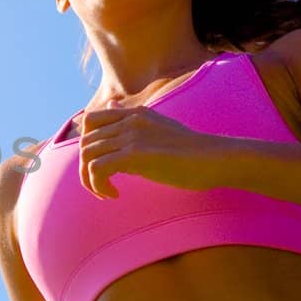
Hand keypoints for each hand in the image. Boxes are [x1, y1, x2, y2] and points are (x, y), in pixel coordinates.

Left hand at [78, 106, 234, 198]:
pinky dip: (99, 185)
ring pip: (87, 156)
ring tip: (107, 192)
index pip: (90, 120)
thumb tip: (111, 105)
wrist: (215, 159)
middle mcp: (130, 121)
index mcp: (134, 114)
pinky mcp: (136, 154)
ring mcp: (132, 136)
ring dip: (90, 180)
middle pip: (85, 142)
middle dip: (86, 168)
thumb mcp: (158, 127)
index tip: (100, 164)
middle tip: (103, 186)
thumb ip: (132, 119)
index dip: (87, 145)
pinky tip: (114, 195)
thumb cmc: (190, 150)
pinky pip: (97, 169)